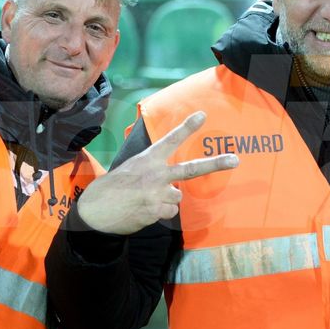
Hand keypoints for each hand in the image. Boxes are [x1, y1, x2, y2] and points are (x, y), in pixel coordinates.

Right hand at [77, 112, 237, 234]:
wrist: (95, 212)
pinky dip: (160, 212)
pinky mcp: (156, 212)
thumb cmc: (112, 189)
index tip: (202, 115)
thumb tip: (174, 183)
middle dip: (215, 164)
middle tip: (235, 159)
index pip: (170, 140)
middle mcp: (155, 175)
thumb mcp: (130, 169)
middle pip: (191, 169)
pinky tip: (143, 210)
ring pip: (178, 196)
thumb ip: (152, 171)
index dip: (187, 127)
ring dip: (167, 199)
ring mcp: (157, 194)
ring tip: (145, 199)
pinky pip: (170, 211)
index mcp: (147, 160)